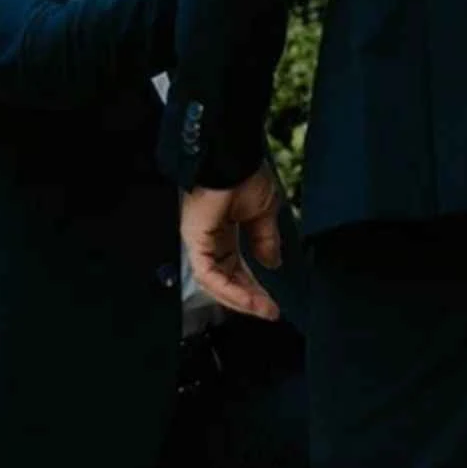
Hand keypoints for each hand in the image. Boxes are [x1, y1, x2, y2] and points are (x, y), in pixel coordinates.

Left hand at [179, 166, 284, 321]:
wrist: (233, 156)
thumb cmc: (244, 172)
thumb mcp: (264, 212)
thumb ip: (265, 240)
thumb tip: (271, 263)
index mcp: (224, 231)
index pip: (236, 270)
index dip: (254, 289)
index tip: (272, 304)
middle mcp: (210, 239)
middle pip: (226, 281)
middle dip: (249, 299)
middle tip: (269, 311)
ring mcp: (199, 241)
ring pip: (216, 283)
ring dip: (241, 299)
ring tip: (263, 309)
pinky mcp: (194, 241)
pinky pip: (209, 274)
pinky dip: (230, 289)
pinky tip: (249, 299)